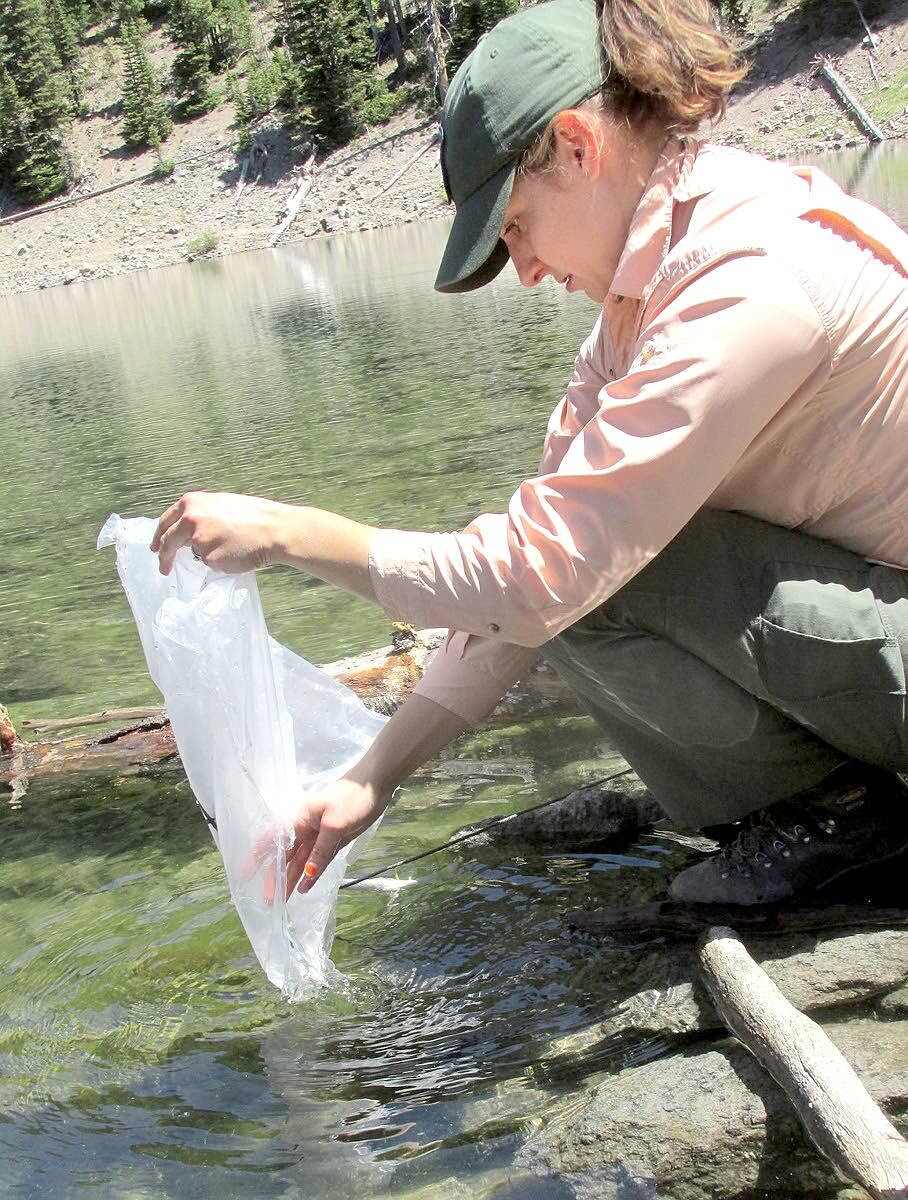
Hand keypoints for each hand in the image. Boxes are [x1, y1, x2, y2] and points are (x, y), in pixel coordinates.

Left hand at [152, 491, 289, 574]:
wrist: (274, 529)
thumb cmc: (253, 516)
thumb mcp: (220, 504)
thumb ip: (198, 514)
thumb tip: (184, 530)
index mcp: (191, 503)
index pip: (165, 522)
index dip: (158, 536)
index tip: (156, 548)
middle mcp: (190, 519)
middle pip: (168, 542)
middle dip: (164, 557)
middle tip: (165, 567)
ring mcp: (199, 540)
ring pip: (195, 553)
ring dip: (208, 553)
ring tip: (233, 544)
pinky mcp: (210, 558)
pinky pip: (210, 563)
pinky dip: (220, 561)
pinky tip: (236, 552)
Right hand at [245, 775, 391, 903]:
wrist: (375, 784)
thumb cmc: (352, 798)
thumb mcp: (335, 824)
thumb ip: (321, 851)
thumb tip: (307, 874)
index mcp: (300, 819)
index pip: (276, 842)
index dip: (260, 858)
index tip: (246, 875)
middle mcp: (306, 828)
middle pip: (288, 856)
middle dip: (277, 877)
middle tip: (271, 901)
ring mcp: (319, 835)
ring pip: (302, 861)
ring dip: (292, 879)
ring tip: (283, 900)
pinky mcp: (333, 840)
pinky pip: (318, 860)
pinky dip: (311, 873)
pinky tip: (304, 887)